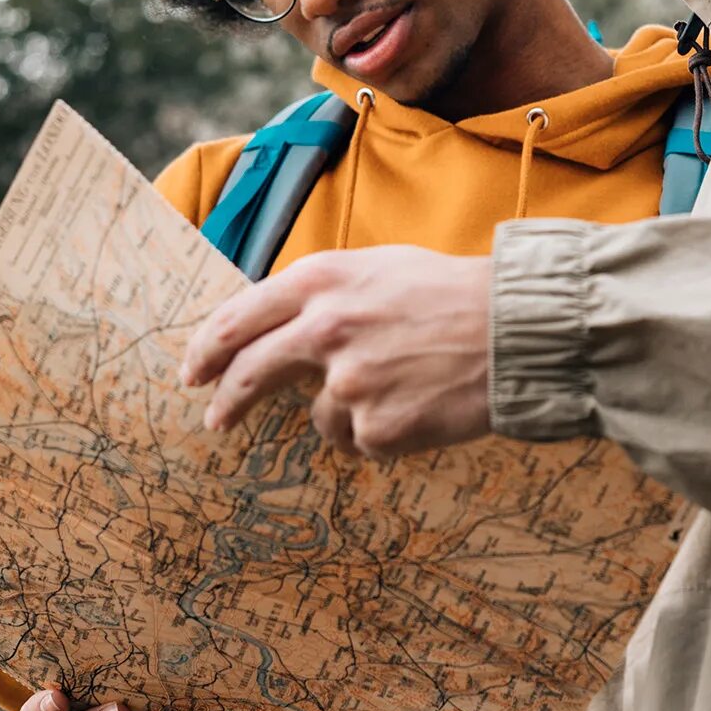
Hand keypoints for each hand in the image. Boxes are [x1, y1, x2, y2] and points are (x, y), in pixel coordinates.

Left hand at [181, 247, 494, 457]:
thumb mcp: (378, 269)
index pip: (239, 316)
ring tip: (404, 388)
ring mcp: (348, 382)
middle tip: (217, 419)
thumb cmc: (454, 295)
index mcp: (321, 281)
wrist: (516, 332)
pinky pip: (362, 441)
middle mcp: (324, 329)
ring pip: (320, 416)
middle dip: (228, 400)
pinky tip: (421, 406)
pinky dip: (386, 432)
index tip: (194, 370)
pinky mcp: (376, 427)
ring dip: (348, 413)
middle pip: (252, 370)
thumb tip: (278, 327)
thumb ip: (324, 295)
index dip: (208, 347)